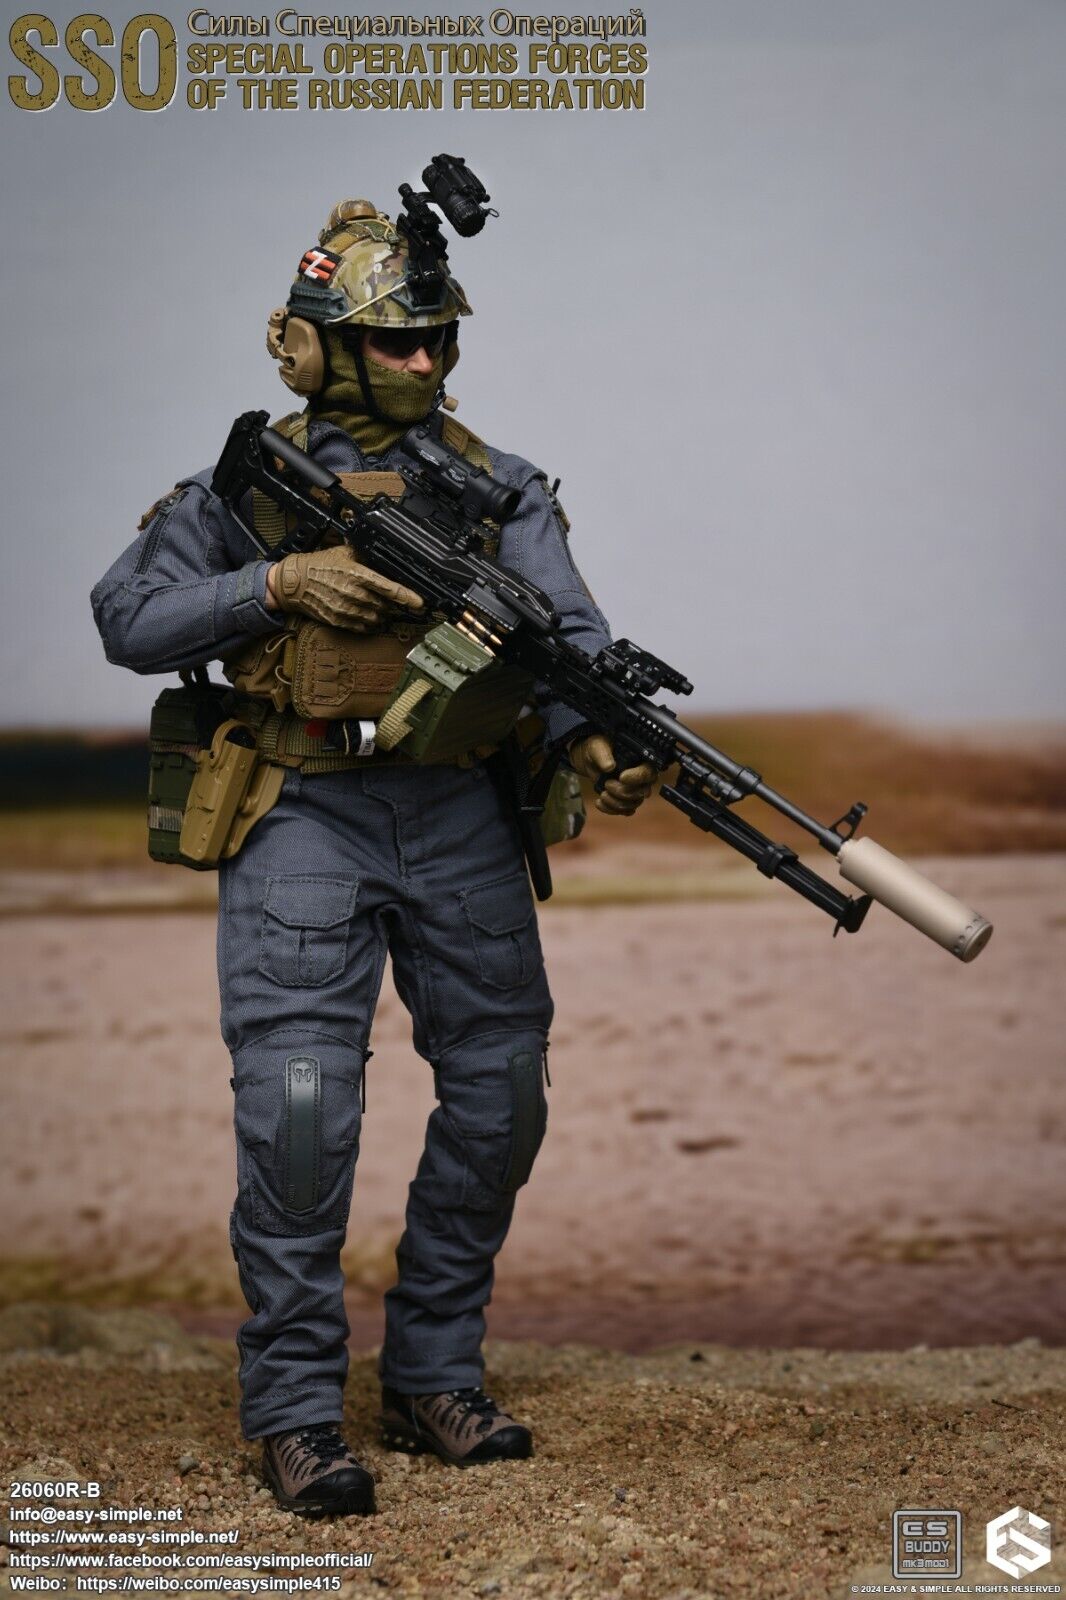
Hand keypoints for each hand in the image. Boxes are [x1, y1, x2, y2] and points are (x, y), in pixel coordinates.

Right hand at [266, 547, 423, 631]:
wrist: (293, 583)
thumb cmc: (318, 565)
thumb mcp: (343, 552)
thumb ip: (365, 555)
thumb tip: (383, 553)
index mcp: (358, 575)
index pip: (390, 589)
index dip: (408, 597)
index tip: (420, 603)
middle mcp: (354, 594)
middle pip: (386, 606)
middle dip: (391, 604)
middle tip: (390, 600)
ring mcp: (346, 610)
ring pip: (376, 618)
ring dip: (381, 615)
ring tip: (377, 607)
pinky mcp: (339, 621)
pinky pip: (363, 628)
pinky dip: (370, 624)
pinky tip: (368, 618)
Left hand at [568, 733, 656, 815]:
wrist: (590, 759)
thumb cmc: (598, 748)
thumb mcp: (597, 746)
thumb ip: (603, 754)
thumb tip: (609, 767)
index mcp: (641, 760)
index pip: (648, 772)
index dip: (637, 777)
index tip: (621, 777)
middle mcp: (642, 777)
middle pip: (642, 792)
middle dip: (622, 792)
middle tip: (607, 784)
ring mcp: (635, 790)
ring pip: (633, 804)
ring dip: (616, 803)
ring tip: (602, 794)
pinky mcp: (625, 800)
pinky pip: (624, 811)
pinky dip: (611, 809)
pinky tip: (599, 802)